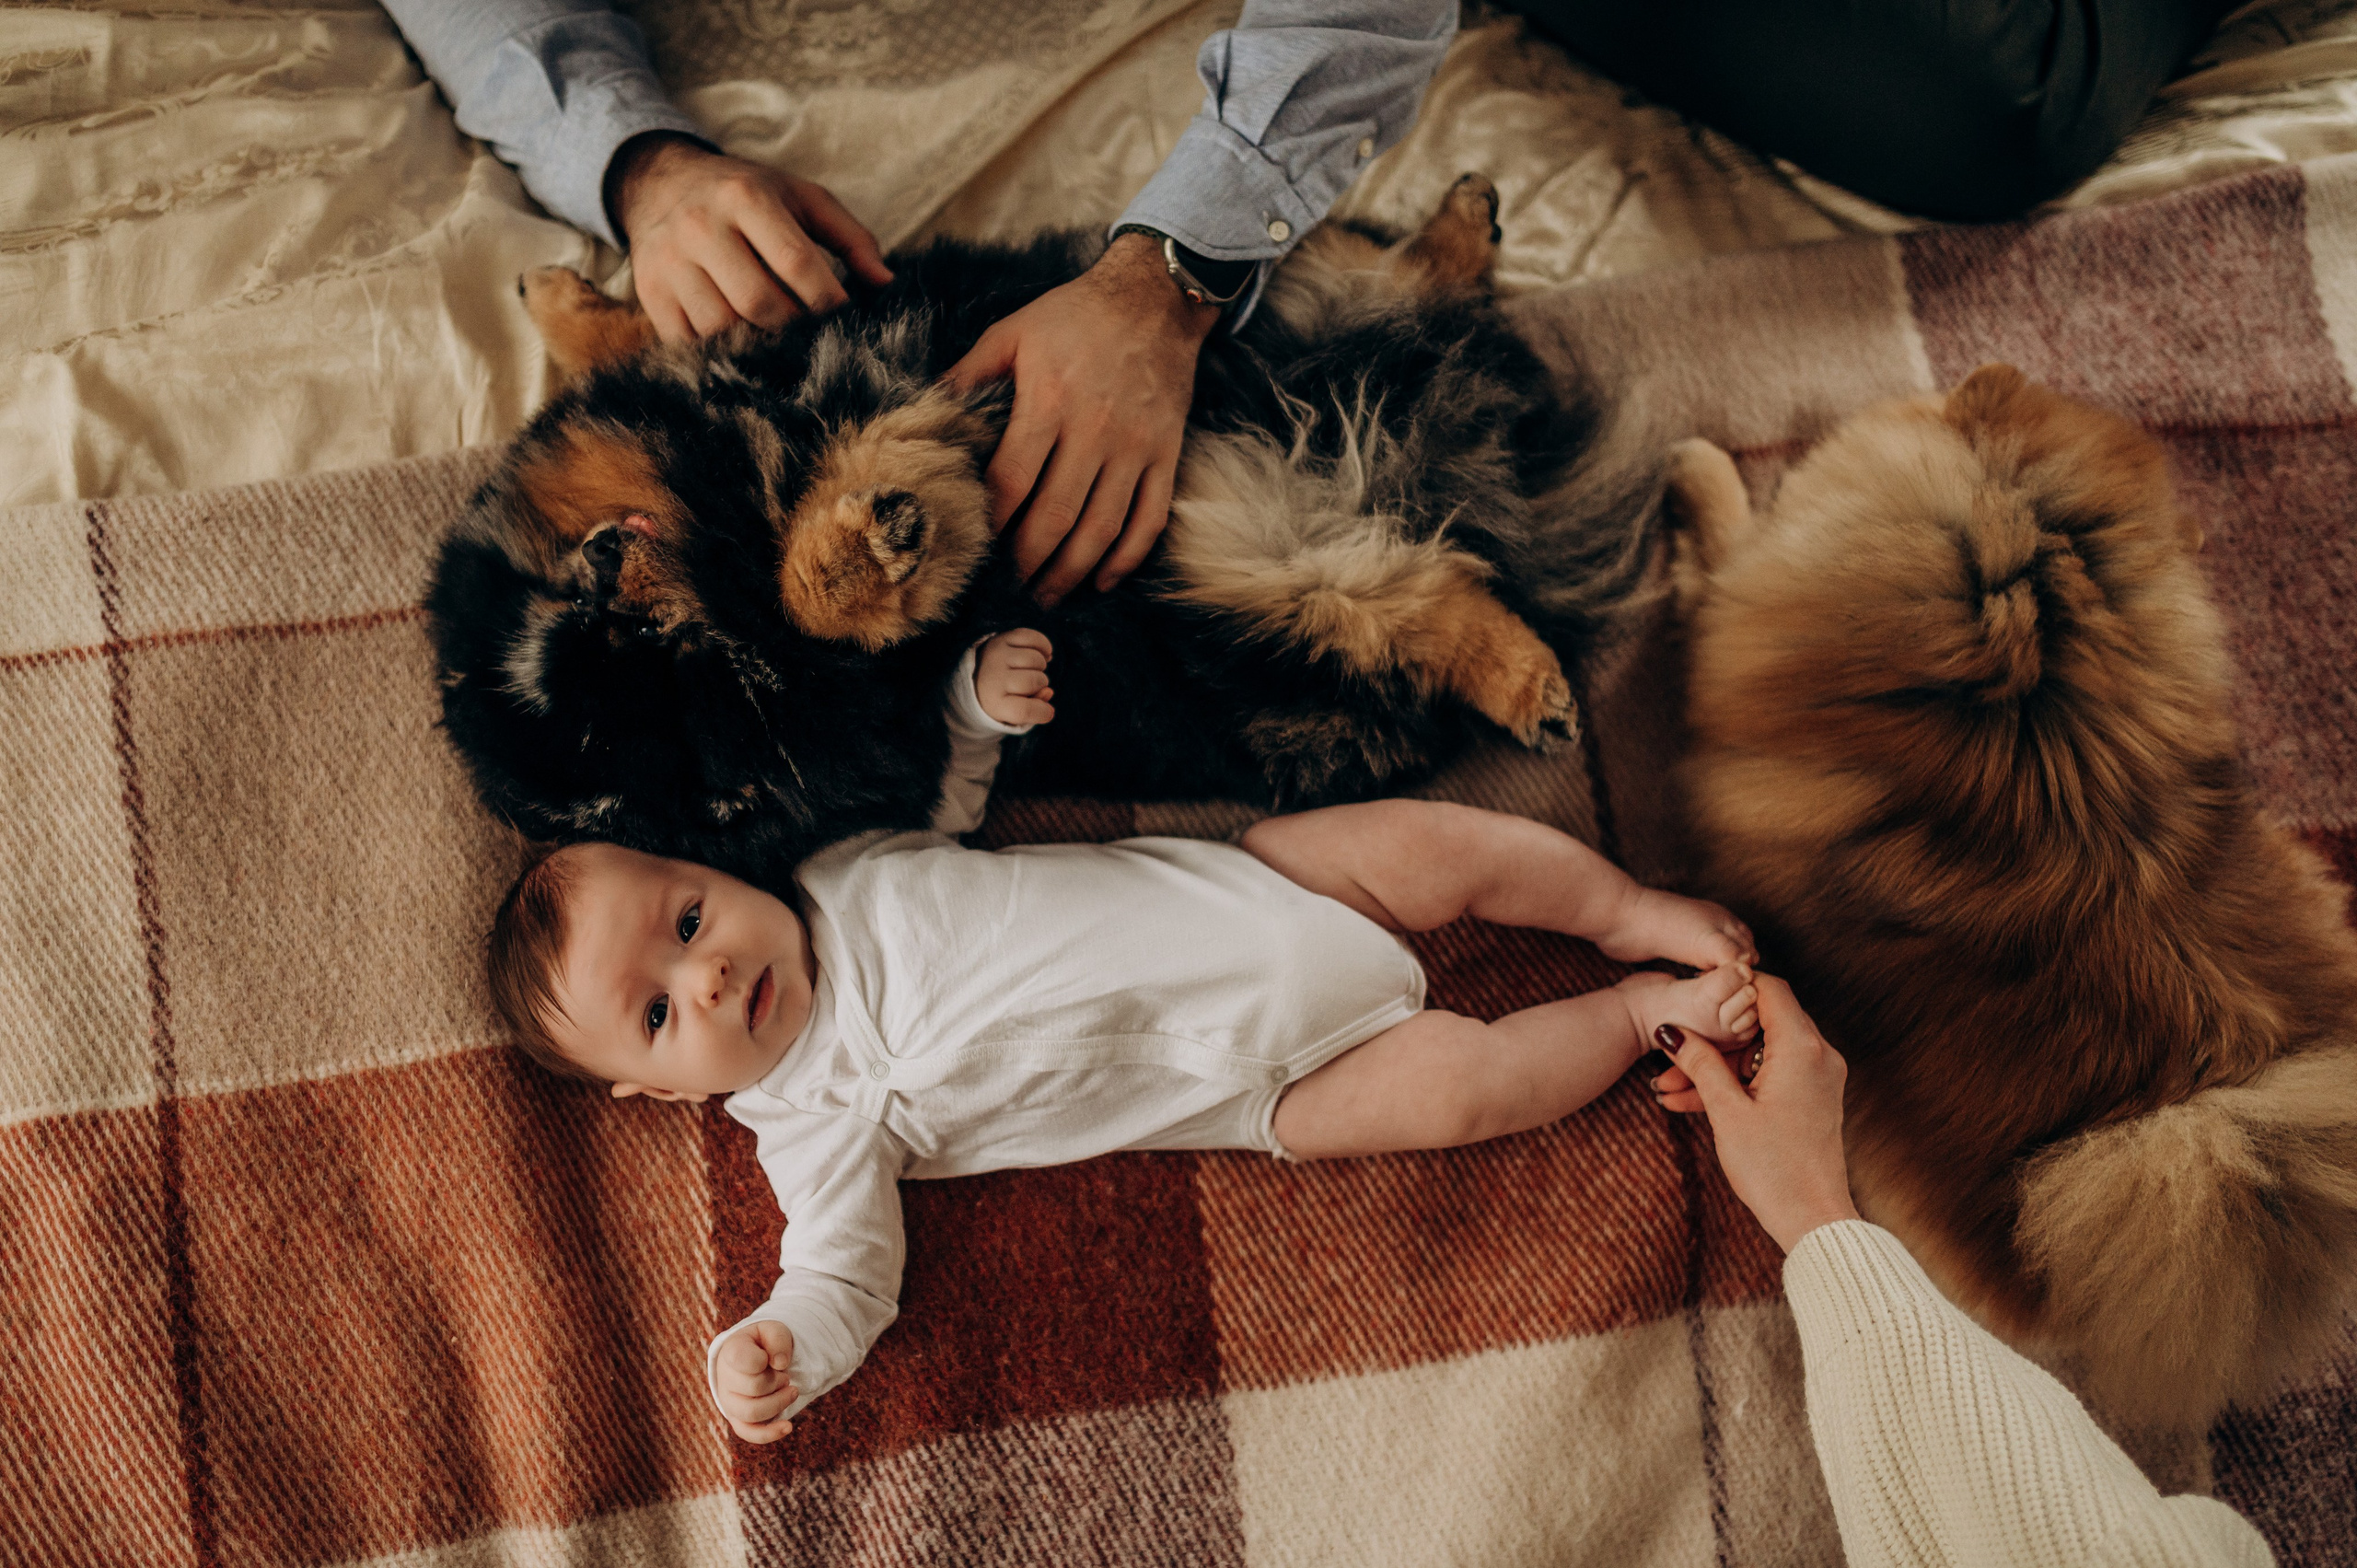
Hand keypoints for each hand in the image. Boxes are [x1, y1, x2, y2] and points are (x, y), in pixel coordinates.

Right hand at [609, 133, 892, 342]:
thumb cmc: (747, 196)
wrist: (661, 183)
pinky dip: (719, 355)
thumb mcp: (801, 198)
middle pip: (757, 302)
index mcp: (746, 197)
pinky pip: (687, 342)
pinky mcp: (650, 293)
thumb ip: (850, 237)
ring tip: (778, 340)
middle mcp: (701, 226)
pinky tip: (741, 347)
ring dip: (757, 346)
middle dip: (793, 328)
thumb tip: (886, 284)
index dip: (828, 301)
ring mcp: (669, 262)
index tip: (845, 317)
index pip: (795, 262)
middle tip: (812, 336)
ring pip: (721, 328)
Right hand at [715, 1320, 799, 1443]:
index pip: (746, 1361)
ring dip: (780, 1402)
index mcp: (730, 1352)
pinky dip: (769, 1433)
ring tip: (792, 1391)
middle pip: (755, 1388)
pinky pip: (749, 1433)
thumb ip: (778, 1340)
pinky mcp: (738, 1419)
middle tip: (785, 1374)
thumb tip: (780, 1364)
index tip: (770, 1356)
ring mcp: (729, 1402)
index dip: (765, 1359)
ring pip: (753, 1413)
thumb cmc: (763, 1343)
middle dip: (778, 1380)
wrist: (755, 1357)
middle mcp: (724, 1379)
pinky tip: (787, 1427)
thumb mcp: (773, 1330)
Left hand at [946, 232, 1217, 605]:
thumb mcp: (1012, 330)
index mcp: (1049, 400)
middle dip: (1027, 562)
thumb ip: (969, 375)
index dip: (992, 525)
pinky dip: (1127, 558)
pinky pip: (1150, 519)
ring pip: (1103, 528)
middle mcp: (1095, 430)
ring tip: (1046, 595)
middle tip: (1006, 589)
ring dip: (1072, 571)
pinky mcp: (1166, 454)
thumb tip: (928, 412)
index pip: (1013, 482)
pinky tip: (1103, 580)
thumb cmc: (1076, 313)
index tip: (975, 550)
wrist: (1155, 296)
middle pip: (1056, 517)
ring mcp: (1136, 447)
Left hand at [974, 629, 1054, 726]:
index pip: (1024, 710)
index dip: (1042, 712)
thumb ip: (1034, 709)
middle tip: (1032, 686)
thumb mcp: (1013, 713)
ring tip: (1033, 670)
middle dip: (1041, 685)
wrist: (976, 676)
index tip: (1047, 711)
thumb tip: (1048, 691)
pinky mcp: (1002, 638)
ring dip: (1041, 666)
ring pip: (1036, 659)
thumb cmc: (1002, 699)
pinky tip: (1043, 655)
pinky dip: (1044, 646)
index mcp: (994, 703)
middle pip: (1035, 681)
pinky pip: (1034, 638)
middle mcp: (993, 677)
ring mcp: (997, 655)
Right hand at [1653, 974, 1859, 1251]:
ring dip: (1716, 1068)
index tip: (1694, 1001)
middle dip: (1711, 1040)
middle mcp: (1817, 1055)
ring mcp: (1817, 1078)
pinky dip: (1736, 1084)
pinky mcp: (1811, 1098)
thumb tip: (1672, 1032)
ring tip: (1669, 1092)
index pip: (1767, 989)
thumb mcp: (1727, 1111)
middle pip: (1758, 1023)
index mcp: (1802, 1048)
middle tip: (1670, 1062)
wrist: (1812, 1220)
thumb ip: (1700, 1063)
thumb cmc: (1774, 1169)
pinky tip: (1691, 1103)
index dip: (1728, 990)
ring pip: (1758, 1053)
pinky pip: (1769, 1075)